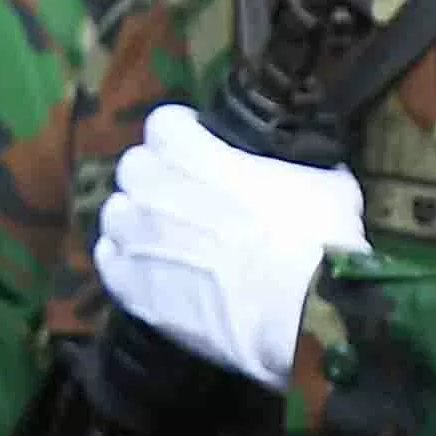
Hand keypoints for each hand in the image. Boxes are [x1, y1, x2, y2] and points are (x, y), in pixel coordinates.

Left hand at [91, 102, 361, 389]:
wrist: (300, 313)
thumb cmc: (316, 238)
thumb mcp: (324, 182)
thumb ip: (296, 167)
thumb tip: (306, 170)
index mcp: (186, 148)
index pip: (165, 123)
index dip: (186, 136)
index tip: (205, 151)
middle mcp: (147, 185)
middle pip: (136, 167)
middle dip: (159, 178)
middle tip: (193, 200)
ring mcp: (132, 236)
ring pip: (118, 214)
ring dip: (140, 221)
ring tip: (172, 240)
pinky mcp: (127, 285)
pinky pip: (110, 260)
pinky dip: (127, 262)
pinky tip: (155, 272)